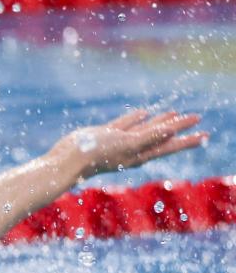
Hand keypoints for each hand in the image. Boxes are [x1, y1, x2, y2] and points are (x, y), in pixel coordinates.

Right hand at [52, 110, 207, 178]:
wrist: (67, 160)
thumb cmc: (96, 154)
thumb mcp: (127, 144)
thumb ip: (150, 136)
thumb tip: (173, 129)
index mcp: (140, 153)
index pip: (170, 143)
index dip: (187, 137)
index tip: (204, 132)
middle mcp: (132, 148)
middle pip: (162, 136)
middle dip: (178, 128)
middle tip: (196, 119)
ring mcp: (119, 142)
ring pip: (145, 129)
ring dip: (160, 121)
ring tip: (173, 113)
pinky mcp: (105, 135)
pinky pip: (126, 125)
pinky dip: (136, 119)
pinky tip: (142, 112)